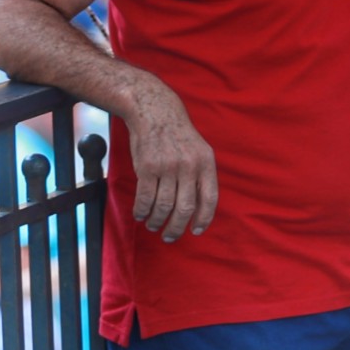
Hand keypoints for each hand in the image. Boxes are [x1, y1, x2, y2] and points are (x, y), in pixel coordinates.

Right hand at [126, 80, 217, 241]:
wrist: (156, 113)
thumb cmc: (179, 136)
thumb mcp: (200, 151)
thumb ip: (201, 175)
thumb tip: (200, 207)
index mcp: (207, 163)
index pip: (210, 198)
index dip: (204, 218)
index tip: (196, 231)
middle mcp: (189, 166)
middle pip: (185, 207)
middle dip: (177, 227)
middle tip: (170, 236)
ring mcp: (168, 167)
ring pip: (164, 205)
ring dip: (157, 220)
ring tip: (153, 225)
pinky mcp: (147, 167)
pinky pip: (145, 197)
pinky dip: (142, 210)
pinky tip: (140, 215)